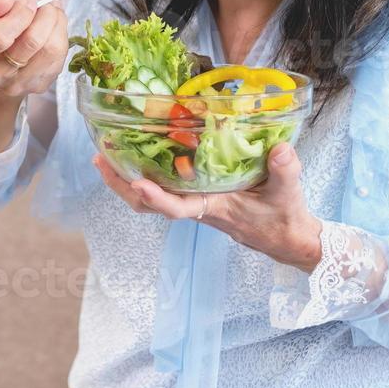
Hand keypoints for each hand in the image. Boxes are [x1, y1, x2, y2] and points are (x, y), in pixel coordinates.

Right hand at [0, 0, 69, 153]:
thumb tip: (6, 1)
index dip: (19, 14)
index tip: (27, 1)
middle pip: (32, 42)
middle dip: (44, 15)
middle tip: (43, 5)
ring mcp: (22, 83)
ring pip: (52, 49)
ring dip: (57, 23)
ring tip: (50, 13)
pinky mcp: (41, 85)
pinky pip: (60, 55)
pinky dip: (61, 35)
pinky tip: (52, 28)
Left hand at [91, 141, 323, 272]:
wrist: (285, 237)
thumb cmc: (283, 217)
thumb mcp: (288, 193)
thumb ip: (286, 171)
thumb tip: (281, 149)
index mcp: (213, 207)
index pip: (178, 208)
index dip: (157, 198)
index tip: (138, 183)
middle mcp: (195, 206)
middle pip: (148, 205)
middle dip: (122, 185)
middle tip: (100, 159)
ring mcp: (192, 201)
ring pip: (148, 198)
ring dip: (124, 179)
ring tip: (103, 155)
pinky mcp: (194, 195)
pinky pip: (160, 188)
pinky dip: (142, 172)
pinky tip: (133, 154)